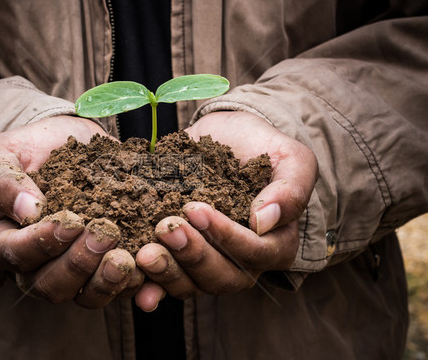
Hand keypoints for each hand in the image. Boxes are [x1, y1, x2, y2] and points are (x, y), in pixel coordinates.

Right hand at [0, 116, 141, 307]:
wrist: (68, 143)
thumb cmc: (29, 148)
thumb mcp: (1, 153)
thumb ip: (2, 180)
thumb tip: (26, 210)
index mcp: (4, 241)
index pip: (17, 255)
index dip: (43, 243)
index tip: (70, 221)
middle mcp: (35, 266)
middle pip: (51, 285)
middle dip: (80, 263)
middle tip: (106, 233)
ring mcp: (71, 271)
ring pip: (85, 296)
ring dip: (106, 282)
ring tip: (126, 258)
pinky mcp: (101, 268)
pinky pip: (116, 288)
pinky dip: (132, 284)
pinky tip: (146, 268)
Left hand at [134, 111, 317, 310]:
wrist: (224, 137)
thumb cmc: (260, 146)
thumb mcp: (289, 157)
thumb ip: (291, 189)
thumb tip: (264, 221)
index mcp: (275, 243)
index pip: (255, 252)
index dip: (225, 236)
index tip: (195, 209)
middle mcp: (243, 261)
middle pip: (223, 277)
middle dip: (193, 255)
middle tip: (165, 228)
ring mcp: (210, 262)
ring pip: (194, 285)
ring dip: (169, 273)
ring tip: (145, 253)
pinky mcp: (181, 258)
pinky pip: (168, 283)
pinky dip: (153, 288)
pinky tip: (137, 289)